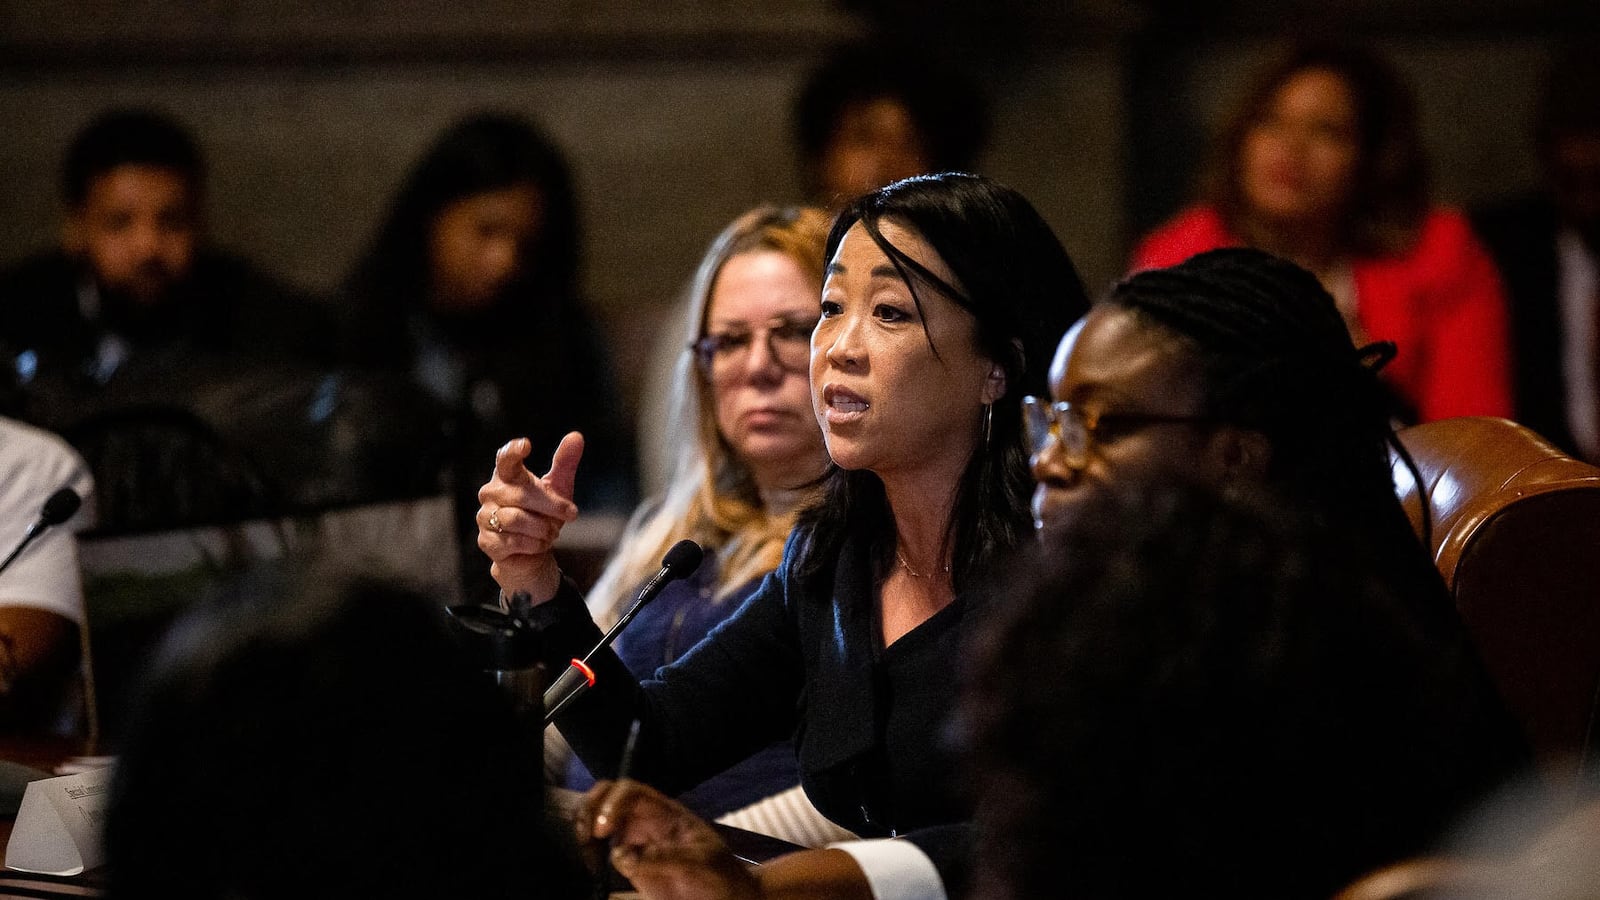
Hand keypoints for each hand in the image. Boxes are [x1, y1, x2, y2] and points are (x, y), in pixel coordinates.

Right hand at [476, 432, 583, 602]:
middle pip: (521, 494)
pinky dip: (535, 544)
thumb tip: (576, 436)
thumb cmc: (543, 515)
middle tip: (571, 514)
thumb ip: (564, 463)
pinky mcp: (487, 542)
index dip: (513, 452)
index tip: (526, 445)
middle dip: (552, 506)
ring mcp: (485, 517)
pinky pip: (515, 541)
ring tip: (550, 532)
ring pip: (517, 519)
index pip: (505, 459)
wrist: (532, 553)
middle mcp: (490, 492)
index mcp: (506, 475)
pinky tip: (539, 543)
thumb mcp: (558, 488)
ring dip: (543, 528)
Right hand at [580, 779, 759, 899]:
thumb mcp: (699, 863)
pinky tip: (593, 868)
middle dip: (590, 808)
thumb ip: (664, 858)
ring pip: (600, 820)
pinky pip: (603, 851)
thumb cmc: (719, 874)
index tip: (603, 829)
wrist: (726, 898)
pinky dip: (590, 854)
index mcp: (664, 812)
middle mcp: (646, 821)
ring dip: (586, 828)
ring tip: (586, 852)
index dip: (613, 803)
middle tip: (586, 836)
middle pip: (608, 797)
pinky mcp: (630, 862)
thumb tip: (622, 856)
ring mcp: (636, 840)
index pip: (631, 792)